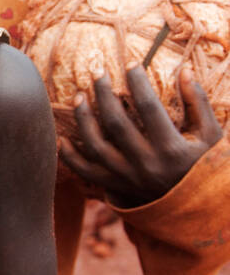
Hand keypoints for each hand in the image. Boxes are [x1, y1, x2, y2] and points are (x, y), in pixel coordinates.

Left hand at [59, 65, 222, 207]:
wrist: (196, 210)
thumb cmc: (204, 166)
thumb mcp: (210, 136)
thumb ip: (198, 102)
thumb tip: (184, 69)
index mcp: (171, 149)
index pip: (148, 107)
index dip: (137, 82)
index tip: (131, 64)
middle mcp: (147, 164)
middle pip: (116, 122)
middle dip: (103, 93)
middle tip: (98, 72)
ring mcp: (128, 178)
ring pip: (96, 146)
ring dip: (83, 118)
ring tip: (79, 96)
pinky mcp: (116, 188)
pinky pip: (86, 172)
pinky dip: (70, 157)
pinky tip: (62, 138)